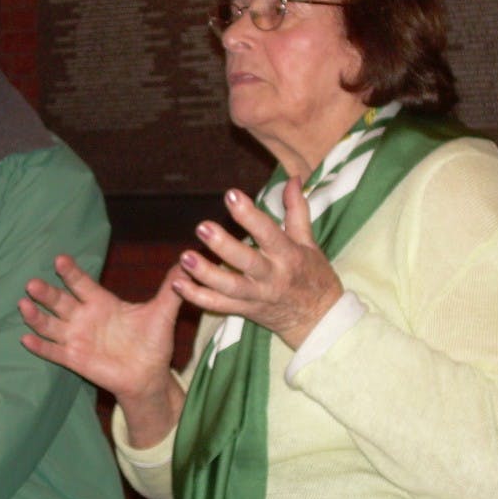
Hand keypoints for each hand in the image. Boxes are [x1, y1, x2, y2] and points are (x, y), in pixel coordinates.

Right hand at [20, 254, 185, 446]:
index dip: (70, 272)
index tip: (60, 259)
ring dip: (36, 316)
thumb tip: (186, 262)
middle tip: (32, 283)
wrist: (149, 375)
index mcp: (101, 302)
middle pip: (60, 301)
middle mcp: (84, 317)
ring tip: (23, 305)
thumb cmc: (153, 343)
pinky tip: (25, 338)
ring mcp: (76, 338)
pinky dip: (40, 346)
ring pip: (51, 324)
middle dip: (46, 293)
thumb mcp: (163, 313)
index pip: (81, 283)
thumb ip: (171, 289)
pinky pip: (54, 352)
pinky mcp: (75, 359)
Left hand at [174, 178, 342, 349]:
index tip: (231, 195)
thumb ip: (297, 210)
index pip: (268, 233)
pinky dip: (198, 297)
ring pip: (229, 287)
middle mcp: (272, 277)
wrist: (319, 320)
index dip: (250, 215)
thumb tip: (292, 178)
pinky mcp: (245, 311)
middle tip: (202, 227)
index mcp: (288, 256)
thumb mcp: (309, 243)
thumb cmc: (313, 276)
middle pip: (247, 262)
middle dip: (223, 246)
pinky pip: (219, 306)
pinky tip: (177, 283)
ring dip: (205, 274)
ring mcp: (257, 297)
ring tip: (184, 258)